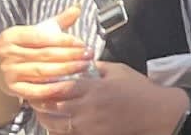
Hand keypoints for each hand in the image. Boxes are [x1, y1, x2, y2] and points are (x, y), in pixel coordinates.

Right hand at [0, 7, 90, 105]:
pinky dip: (52, 89)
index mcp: (12, 36)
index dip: (64, 41)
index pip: (42, 37)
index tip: (82, 43)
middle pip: (45, 54)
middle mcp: (8, 54)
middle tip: (89, 55)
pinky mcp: (12, 89)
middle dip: (70, 55)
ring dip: (66, 70)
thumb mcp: (32, 32)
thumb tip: (77, 7)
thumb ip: (56, 22)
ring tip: (84, 66)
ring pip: (43, 71)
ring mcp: (9, 72)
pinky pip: (36, 90)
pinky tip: (68, 85)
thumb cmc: (19, 47)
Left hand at [33, 63, 187, 134]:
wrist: (157, 113)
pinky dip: (58, 131)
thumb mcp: (120, 71)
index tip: (38, 83)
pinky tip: (56, 126)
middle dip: (40, 103)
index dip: (45, 85)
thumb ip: (99, 67)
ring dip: (45, 119)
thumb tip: (83, 62)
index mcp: (94, 87)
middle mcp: (88, 106)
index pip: (60, 87)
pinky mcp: (94, 134)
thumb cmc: (141, 91)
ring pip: (56, 124)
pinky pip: (68, 134)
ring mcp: (89, 124)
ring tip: (42, 113)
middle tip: (33, 99)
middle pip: (52, 106)